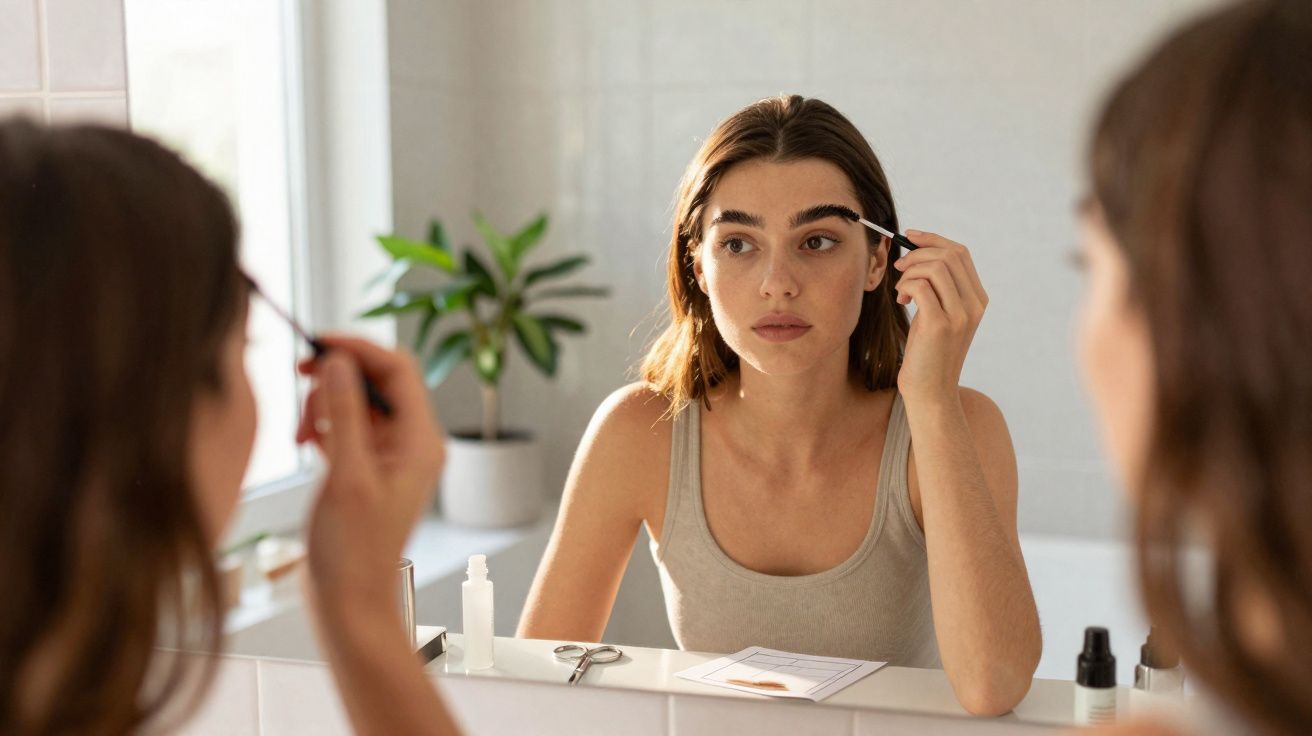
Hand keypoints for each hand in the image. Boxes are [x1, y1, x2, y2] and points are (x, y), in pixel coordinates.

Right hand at [295, 336, 444, 613]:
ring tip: (304, 435)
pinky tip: (306, 445)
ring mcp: (389, 455)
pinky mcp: (365, 468)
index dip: (358, 349)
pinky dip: (323, 426)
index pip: (398, 369)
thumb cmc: (353, 552)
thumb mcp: (346, 476)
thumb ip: (345, 414)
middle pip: (376, 380)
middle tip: (301, 389)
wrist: (347, 602)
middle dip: (336, 380)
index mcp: (421, 441)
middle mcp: (411, 443)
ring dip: (325, 405)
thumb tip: (339, 362)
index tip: (317, 343)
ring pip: (356, 401)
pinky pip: (346, 426)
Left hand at [892, 231, 987, 401]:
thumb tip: (916, 253)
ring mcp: (960, 314)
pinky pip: (921, 285)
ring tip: (901, 291)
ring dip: (909, 271)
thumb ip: (936, 288)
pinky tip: (902, 300)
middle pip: (949, 254)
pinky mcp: (940, 325)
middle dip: (918, 252)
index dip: (933, 239)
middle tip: (900, 268)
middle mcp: (974, 304)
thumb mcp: (936, 315)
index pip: (960, 253)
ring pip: (935, 266)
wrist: (930, 392)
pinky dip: (905, 285)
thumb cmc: (927, 353)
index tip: (909, 236)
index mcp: (977, 299)